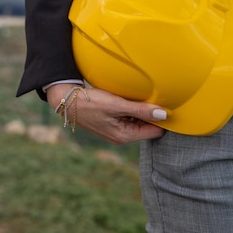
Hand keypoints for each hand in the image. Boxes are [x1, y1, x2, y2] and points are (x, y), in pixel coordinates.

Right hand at [46, 84, 166, 143]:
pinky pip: (128, 116)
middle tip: (154, 97)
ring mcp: (116, 129)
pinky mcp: (111, 121)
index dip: (162, 119)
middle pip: (147, 126)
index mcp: (125, 136)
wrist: (67, 100)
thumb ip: (141, 110)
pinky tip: (128, 97)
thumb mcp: (117, 105)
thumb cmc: (90, 103)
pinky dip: (131, 107)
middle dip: (151, 114)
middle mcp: (122, 136)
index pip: (155, 131)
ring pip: (138, 120)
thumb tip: (164, 114)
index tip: (166, 104)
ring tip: (140, 95)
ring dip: (141, 109)